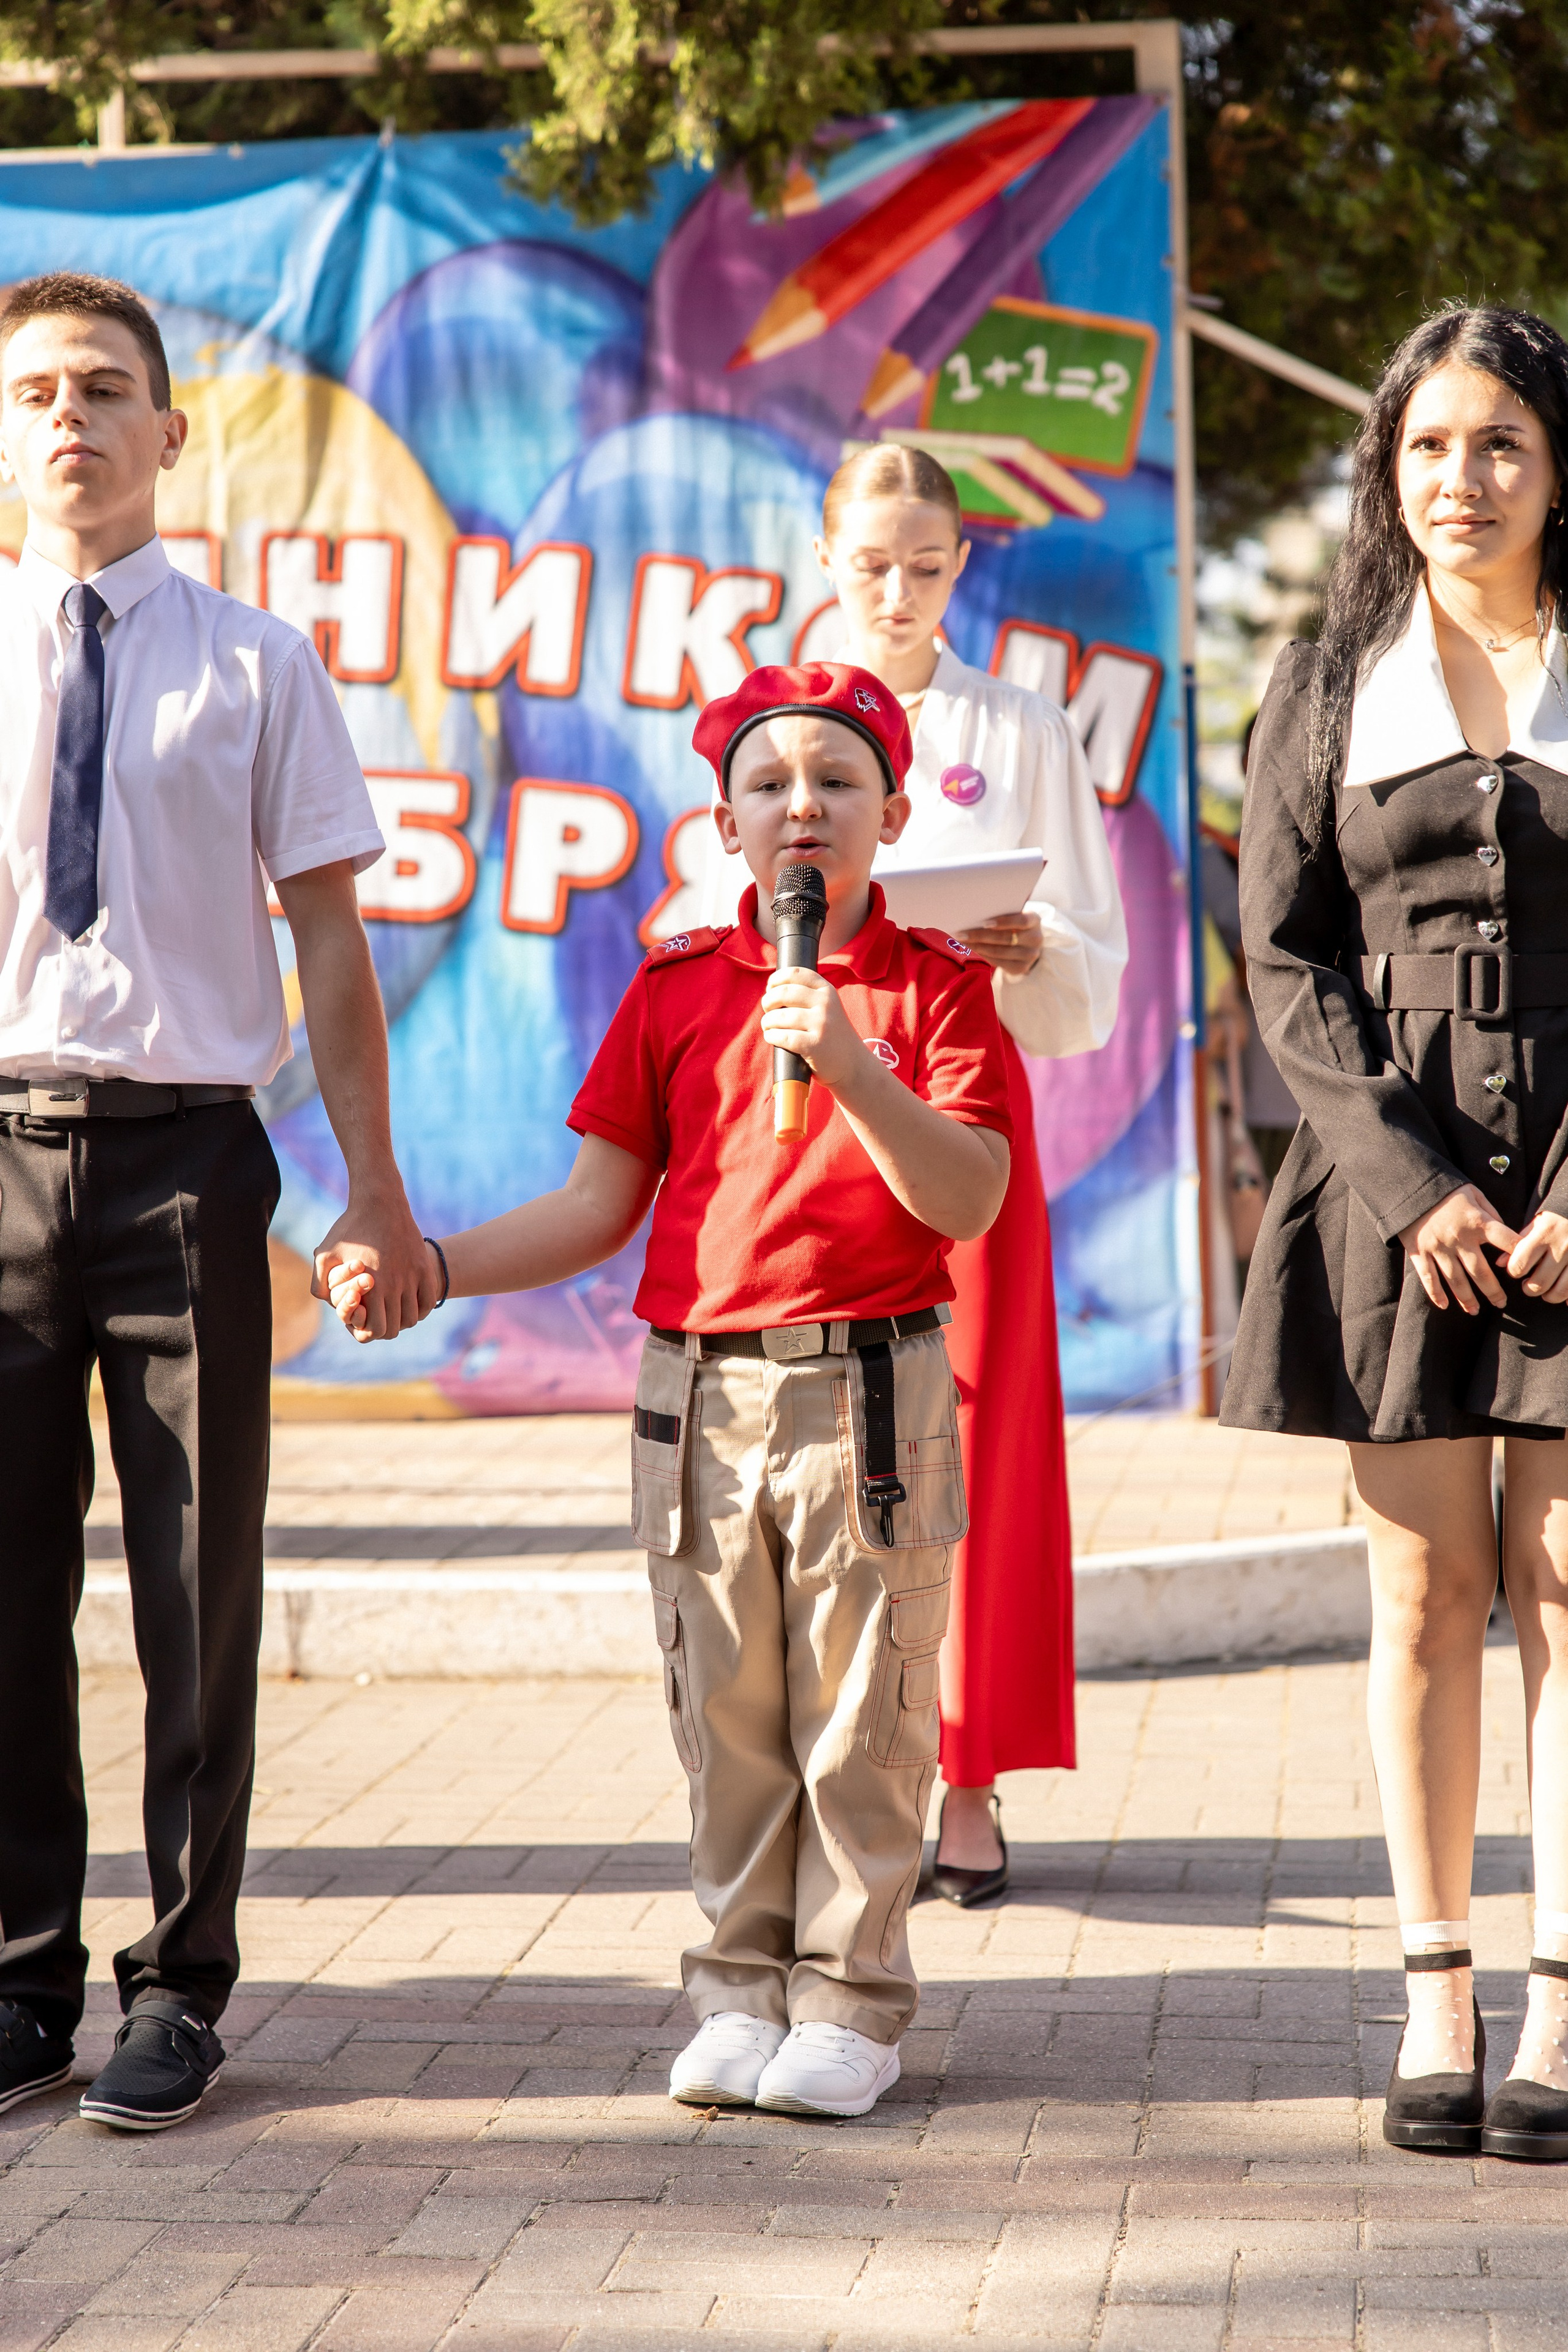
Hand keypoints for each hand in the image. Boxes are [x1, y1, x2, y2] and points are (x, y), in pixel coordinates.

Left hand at [312, 1187, 435, 1342]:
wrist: (380, 1201)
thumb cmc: (349, 1228)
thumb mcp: (324, 1253)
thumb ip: (319, 1283)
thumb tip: (325, 1304)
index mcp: (371, 1285)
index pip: (376, 1329)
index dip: (369, 1331)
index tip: (365, 1321)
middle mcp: (395, 1284)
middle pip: (395, 1328)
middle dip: (384, 1329)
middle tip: (379, 1319)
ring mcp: (412, 1276)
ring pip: (412, 1317)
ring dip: (402, 1320)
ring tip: (393, 1312)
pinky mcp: (423, 1267)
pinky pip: (429, 1301)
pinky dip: (421, 1308)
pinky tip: (410, 1303)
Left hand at [759, 966, 865, 1092]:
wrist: (853, 1064)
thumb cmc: (831, 1035)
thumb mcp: (827, 1007)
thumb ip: (807, 996)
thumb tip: (771, 990)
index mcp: (827, 990)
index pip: (795, 973)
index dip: (776, 979)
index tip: (770, 989)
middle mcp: (825, 1004)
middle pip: (783, 993)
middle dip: (768, 1001)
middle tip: (767, 1011)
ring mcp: (821, 1024)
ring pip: (780, 1016)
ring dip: (767, 1022)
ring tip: (769, 1027)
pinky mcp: (815, 1045)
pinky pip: (783, 1037)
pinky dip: (772, 1036)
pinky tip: (773, 1037)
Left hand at [955, 910, 1042, 974]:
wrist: (1027, 943)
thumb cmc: (1015, 923)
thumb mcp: (1014, 914)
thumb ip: (1002, 912)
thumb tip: (974, 911)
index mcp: (1035, 920)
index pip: (1022, 921)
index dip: (1003, 922)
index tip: (984, 922)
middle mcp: (1036, 938)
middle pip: (1006, 938)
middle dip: (981, 935)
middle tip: (962, 933)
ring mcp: (1030, 956)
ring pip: (999, 952)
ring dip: (978, 946)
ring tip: (962, 940)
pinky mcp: (1021, 968)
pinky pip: (998, 962)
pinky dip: (983, 955)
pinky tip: (972, 948)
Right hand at [1398, 1183, 1518, 1313]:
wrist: (1411, 1187)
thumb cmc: (1448, 1192)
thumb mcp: (1475, 1194)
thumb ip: (1491, 1214)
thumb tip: (1505, 1233)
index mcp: (1477, 1222)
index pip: (1505, 1241)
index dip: (1518, 1255)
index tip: (1522, 1270)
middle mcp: (1459, 1238)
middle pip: (1480, 1272)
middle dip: (1493, 1291)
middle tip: (1501, 1303)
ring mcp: (1438, 1248)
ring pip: (1456, 1280)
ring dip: (1467, 1299)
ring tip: (1475, 1311)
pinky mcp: (1420, 1252)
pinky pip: (1429, 1278)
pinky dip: (1436, 1294)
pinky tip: (1445, 1305)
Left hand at [1509, 1210, 1567, 1302]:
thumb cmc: (1556, 1222)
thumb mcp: (1536, 1225)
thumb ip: (1517, 1242)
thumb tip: (1499, 1263)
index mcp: (1545, 1233)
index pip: (1519, 1265)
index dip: (1514, 1272)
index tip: (1516, 1270)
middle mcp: (1563, 1246)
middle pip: (1538, 1284)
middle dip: (1529, 1289)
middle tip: (1528, 1285)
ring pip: (1559, 1292)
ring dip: (1548, 1296)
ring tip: (1545, 1290)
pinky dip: (1566, 1297)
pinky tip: (1561, 1291)